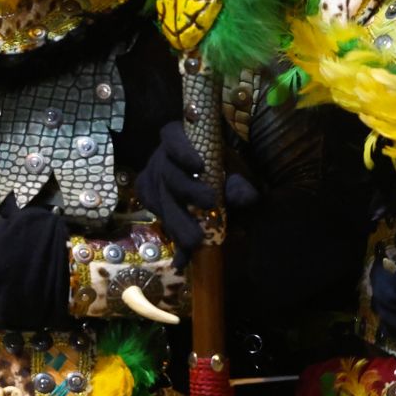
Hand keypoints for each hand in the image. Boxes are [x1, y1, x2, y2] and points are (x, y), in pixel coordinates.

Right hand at [135, 122, 257, 256]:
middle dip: (185, 193)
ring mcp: (153, 176)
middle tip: (207, 206)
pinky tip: (181, 258)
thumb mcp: (237, 169)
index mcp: (181, 138)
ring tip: (192, 244)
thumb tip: (245, 197)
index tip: (199, 166)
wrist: (214, 175)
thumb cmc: (226, 164)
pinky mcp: (151, 196)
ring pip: (159, 199)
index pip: (172, 137)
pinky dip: (171, 235)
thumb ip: (240, 182)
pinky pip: (156, 213)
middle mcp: (161, 156)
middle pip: (167, 173)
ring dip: (175, 222)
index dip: (181, 150)